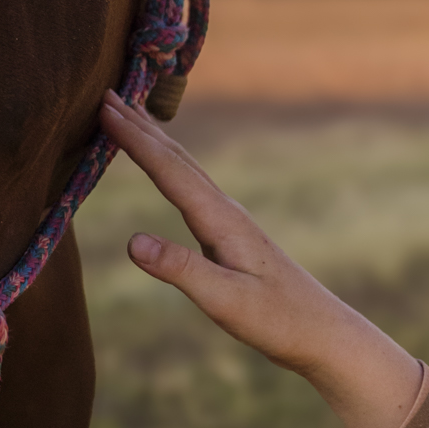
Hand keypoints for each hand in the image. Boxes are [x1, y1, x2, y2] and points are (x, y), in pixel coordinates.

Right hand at [98, 91, 421, 427]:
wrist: (324, 333)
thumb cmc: (277, 320)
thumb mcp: (224, 301)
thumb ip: (179, 269)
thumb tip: (131, 240)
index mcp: (220, 219)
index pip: (169, 170)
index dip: (134, 140)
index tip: (104, 109)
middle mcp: (224, 210)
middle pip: (176, 157)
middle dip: (139, 126)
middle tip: (106, 94)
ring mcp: (228, 220)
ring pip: (184, 167)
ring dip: (153, 139)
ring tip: (127, 116)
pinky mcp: (229, 233)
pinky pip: (190, 184)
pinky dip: (168, 163)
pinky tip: (165, 166)